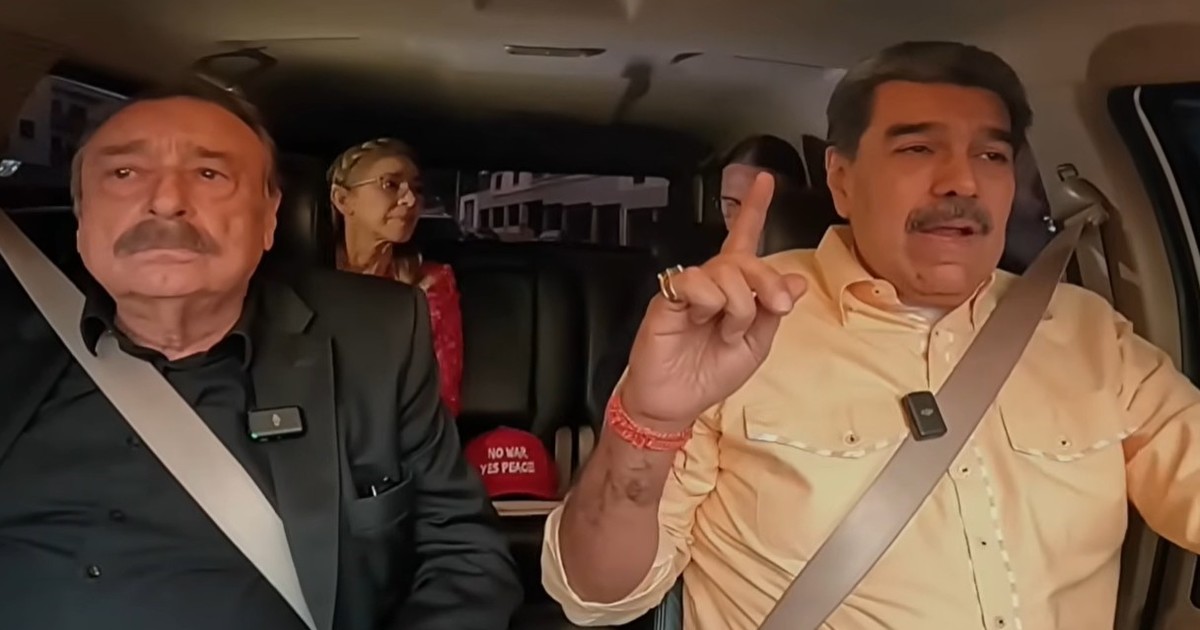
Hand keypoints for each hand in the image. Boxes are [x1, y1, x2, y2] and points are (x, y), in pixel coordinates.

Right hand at [620, 173, 807, 427]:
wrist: (677, 402)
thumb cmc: (710, 374)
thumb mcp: (756, 346)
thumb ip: (773, 311)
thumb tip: (796, 281)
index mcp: (734, 290)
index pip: (743, 241)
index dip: (753, 208)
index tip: (764, 180)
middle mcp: (712, 283)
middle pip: (744, 258)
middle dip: (766, 280)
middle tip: (776, 306)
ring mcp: (691, 289)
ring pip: (726, 271)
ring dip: (738, 305)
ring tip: (727, 330)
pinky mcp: (669, 297)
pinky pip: (695, 282)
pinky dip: (708, 303)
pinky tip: (701, 320)